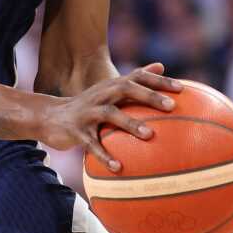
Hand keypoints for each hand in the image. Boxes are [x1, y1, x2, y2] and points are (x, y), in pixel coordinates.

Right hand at [41, 63, 180, 171]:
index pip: (137, 77)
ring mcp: (87, 112)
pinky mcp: (76, 130)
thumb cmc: (88, 106)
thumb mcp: (109, 91)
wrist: (49, 117)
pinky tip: (118, 168)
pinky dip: (104, 155)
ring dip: (130, 123)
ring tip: (150, 136)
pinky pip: (92, 143)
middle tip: (171, 106)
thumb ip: (135, 81)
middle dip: (148, 95)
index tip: (182, 89)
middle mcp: (100, 95)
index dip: (159, 81)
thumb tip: (161, 65)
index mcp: (110, 86)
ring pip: (110, 114)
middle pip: (125, 88)